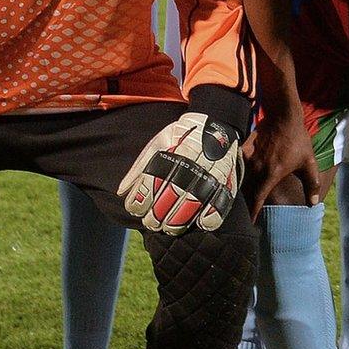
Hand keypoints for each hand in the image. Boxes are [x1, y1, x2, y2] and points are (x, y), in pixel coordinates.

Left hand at [118, 112, 244, 232]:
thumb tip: (121, 192)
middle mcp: (193, 162)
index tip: (135, 208)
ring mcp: (212, 172)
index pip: (152, 182)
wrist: (216, 121)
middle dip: (157, 215)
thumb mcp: (157, 143)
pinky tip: (199, 223)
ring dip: (178, 221)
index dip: (140, 200)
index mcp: (173, 151)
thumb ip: (139, 168)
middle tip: (151, 222)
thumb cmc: (181, 136)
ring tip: (168, 227)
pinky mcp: (226, 179)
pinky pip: (221, 203)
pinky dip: (210, 217)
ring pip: (193, 204)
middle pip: (171, 196)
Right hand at [243, 106, 321, 216]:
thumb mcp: (308, 162)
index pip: (258, 199)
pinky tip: (240, 176)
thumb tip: (313, 205)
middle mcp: (257, 169)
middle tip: (246, 213)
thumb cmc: (298, 140)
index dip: (253, 212)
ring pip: (242, 178)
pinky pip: (239, 164)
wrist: (284, 116)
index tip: (250, 223)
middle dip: (247, 203)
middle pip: (247, 191)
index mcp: (271, 175)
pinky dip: (239, 172)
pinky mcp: (244, 149)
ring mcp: (249, 158)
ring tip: (243, 198)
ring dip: (242, 189)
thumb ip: (311, 184)